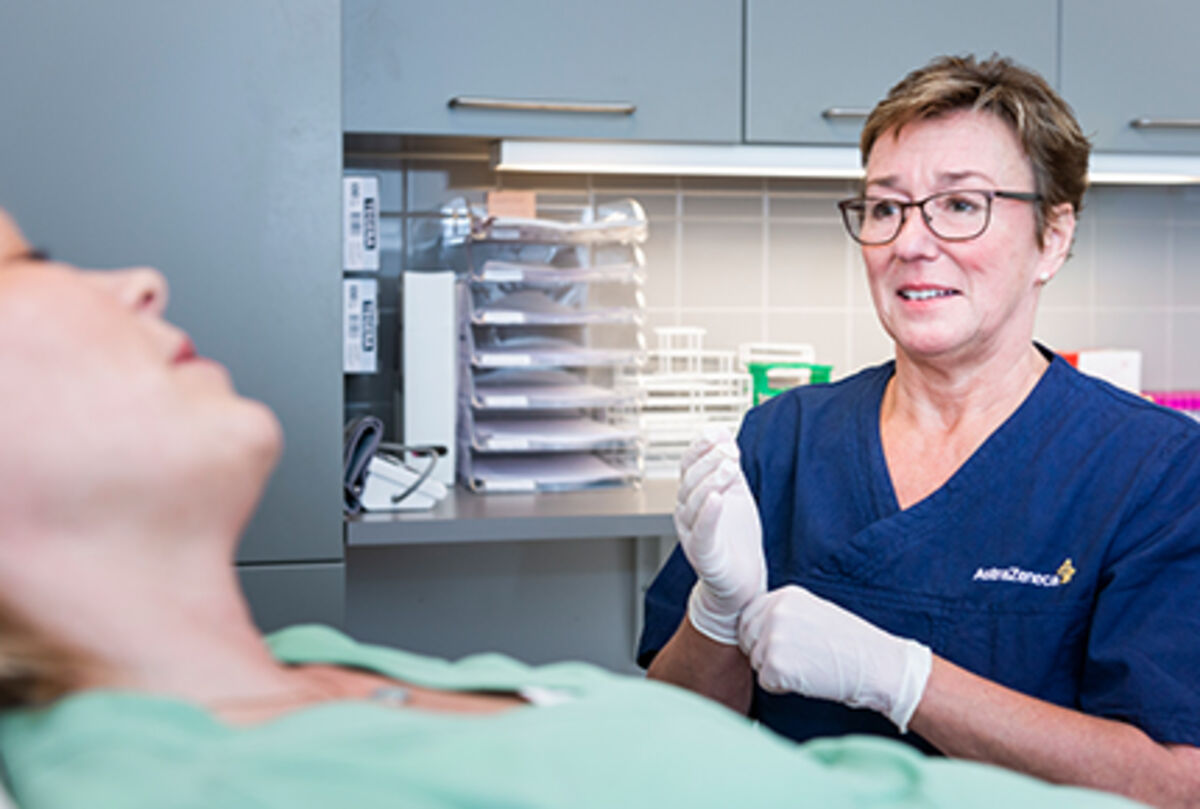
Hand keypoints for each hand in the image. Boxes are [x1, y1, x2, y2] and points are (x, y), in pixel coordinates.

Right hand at [674, 426, 765, 645]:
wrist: (743, 580)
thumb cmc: (736, 539)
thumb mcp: (735, 494)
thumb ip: (728, 467)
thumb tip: (724, 434)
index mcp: (693, 496)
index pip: (689, 465)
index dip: (701, 447)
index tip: (718, 433)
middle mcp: (687, 513)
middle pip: (690, 481)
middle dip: (710, 461)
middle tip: (729, 450)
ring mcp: (692, 534)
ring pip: (694, 503)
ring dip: (711, 481)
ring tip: (729, 468)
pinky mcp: (703, 554)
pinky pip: (702, 532)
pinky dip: (708, 514)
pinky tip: (718, 499)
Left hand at [738, 585, 931, 731]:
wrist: (876, 664)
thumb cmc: (849, 643)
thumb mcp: (812, 612)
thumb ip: (782, 614)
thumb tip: (753, 627)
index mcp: (784, 595)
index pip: (748, 616)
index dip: (759, 636)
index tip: (782, 646)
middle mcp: (775, 611)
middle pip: (747, 638)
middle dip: (764, 653)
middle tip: (798, 659)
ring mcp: (774, 637)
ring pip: (755, 661)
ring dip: (774, 670)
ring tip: (807, 667)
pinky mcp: (776, 664)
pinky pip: (765, 681)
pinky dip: (781, 687)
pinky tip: (806, 679)